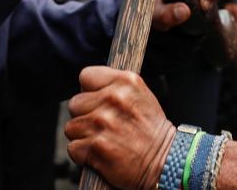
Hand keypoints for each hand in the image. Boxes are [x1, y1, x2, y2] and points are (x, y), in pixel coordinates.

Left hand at [66, 67, 174, 189]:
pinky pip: (73, 147)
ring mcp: (103, 123)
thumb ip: (115, 86)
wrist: (164, 161)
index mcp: (125, 81)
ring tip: (103, 139)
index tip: (97, 101)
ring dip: (83, 136)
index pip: (85, 76)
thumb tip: (88, 88)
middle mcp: (113, 99)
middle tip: (103, 125)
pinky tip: (101, 152)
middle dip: (85, 115)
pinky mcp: (96, 146)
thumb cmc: (152, 130)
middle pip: (75, 103)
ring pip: (71, 127)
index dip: (89, 91)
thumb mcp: (141, 94)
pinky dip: (84, 154)